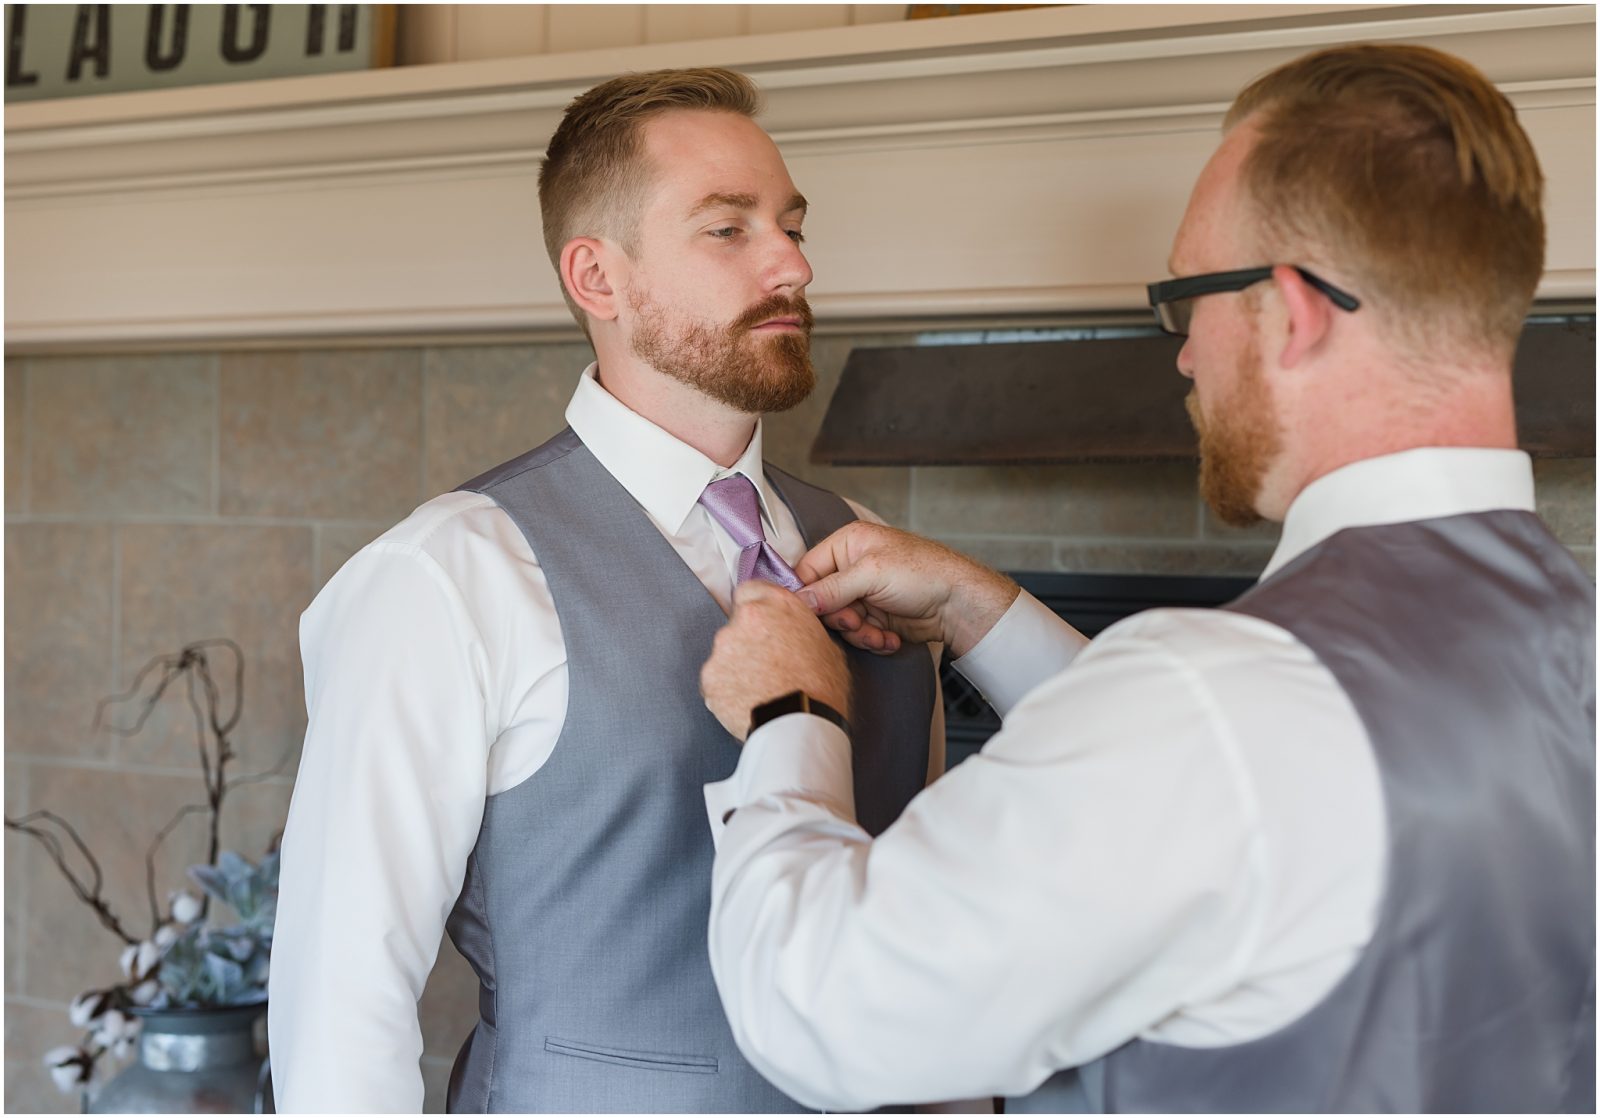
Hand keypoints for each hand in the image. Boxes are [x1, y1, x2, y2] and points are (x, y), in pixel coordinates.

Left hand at [701, 581, 850, 741]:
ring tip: (759, 689)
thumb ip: (800, 630)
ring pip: (725, 653)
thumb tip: (793, 635)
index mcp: (777, 604)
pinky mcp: (709, 677)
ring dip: (737, 666)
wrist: (800, 726)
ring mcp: (723, 648)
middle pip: (737, 623)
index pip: (751, 590)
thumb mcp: (826, 646)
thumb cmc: (821, 689)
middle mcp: (746, 618)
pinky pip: (716, 680)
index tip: (761, 624)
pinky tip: (747, 702)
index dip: (756, 608)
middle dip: (747, 641)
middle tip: (767, 664)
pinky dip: (727, 690)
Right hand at [794, 522, 1018, 658]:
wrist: (958, 603)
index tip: (810, 613)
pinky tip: (890, 638)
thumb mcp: (871, 575)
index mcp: (848, 544)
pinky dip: (873, 639)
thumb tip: (799, 601)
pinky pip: (859, 634)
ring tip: (880, 634)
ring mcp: (864, 594)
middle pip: (822, 601)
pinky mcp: (876, 616)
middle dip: (841, 618)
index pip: (808, 570)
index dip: (807, 594)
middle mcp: (852, 568)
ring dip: (860, 634)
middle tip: (856, 622)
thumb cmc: (922, 574)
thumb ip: (831, 588)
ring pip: (841, 622)